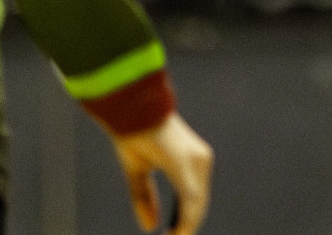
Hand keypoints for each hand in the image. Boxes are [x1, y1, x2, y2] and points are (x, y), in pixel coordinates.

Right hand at [108, 111, 213, 234]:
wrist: (131, 108)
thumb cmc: (134, 134)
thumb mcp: (137, 173)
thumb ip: (145, 198)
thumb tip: (150, 226)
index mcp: (193, 162)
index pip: (194, 200)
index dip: (185, 222)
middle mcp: (201, 161)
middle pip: (198, 206)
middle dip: (186, 228)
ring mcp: (197, 162)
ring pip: (196, 206)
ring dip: (186, 229)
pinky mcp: (187, 164)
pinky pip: (190, 200)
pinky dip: (185, 222)